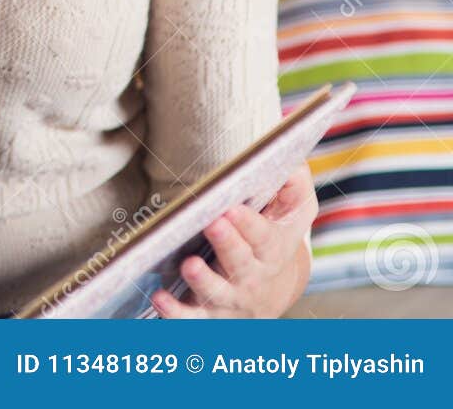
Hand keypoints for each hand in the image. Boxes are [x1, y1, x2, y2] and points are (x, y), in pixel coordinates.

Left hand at [152, 163, 317, 317]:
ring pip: (217, 293)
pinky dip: (175, 313)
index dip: (249, 225)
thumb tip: (282, 135)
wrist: (271, 291)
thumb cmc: (275, 236)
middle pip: (242, 264)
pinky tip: (159, 297)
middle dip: (228, 245)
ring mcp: (230, 298)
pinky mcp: (207, 315)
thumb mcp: (295, 209)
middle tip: (212, 224)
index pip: (264, 237)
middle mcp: (252, 276)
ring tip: (188, 265)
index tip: (233, 208)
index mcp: (272, 248)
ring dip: (202, 281)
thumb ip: (292, 179)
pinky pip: (191, 319)